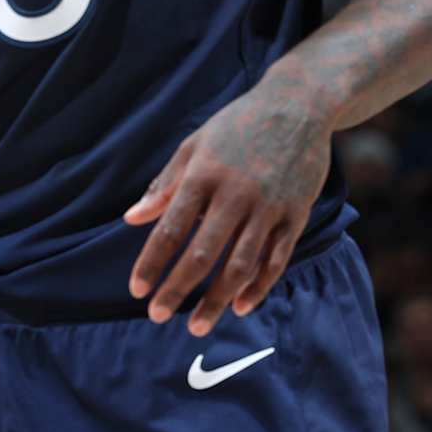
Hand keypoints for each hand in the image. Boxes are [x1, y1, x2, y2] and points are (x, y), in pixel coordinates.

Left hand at [124, 82, 331, 333]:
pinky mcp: (296, 213)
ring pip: (240, 265)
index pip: (170, 230)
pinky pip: (276, 259)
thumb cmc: (239, 124)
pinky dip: (259, 286)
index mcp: (204, 176)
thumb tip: (132, 219)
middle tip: (157, 315)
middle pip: (202, 254)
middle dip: (178, 289)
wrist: (299, 104)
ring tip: (196, 326)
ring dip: (216, 300)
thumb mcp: (195, 144)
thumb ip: (165, 184)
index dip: (151, 264)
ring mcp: (269, 206)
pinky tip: (241, 306)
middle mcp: (236, 194)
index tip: (137, 290)